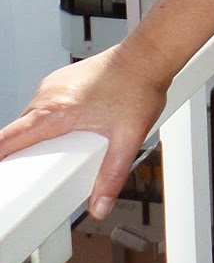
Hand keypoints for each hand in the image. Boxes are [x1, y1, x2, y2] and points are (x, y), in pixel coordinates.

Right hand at [0, 44, 168, 218]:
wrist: (149, 56)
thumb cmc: (139, 87)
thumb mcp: (128, 139)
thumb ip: (111, 176)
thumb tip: (101, 205)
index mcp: (55, 111)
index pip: (8, 139)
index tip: (1, 172)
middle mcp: (48, 95)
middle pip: (18, 132)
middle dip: (21, 153)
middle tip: (34, 172)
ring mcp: (53, 84)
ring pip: (30, 118)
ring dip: (36, 136)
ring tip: (55, 151)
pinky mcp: (62, 80)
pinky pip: (43, 106)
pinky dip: (46, 121)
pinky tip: (66, 128)